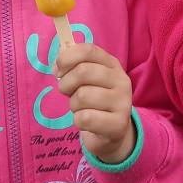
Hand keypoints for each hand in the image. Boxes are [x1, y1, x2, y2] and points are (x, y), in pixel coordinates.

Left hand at [56, 42, 134, 163]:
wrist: (112, 132)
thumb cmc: (94, 101)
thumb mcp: (84, 80)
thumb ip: (73, 65)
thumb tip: (60, 57)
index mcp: (112, 64)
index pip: (88, 50)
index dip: (67, 57)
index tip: (58, 69)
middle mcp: (121, 80)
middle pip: (83, 72)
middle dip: (66, 83)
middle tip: (67, 92)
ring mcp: (123, 102)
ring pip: (82, 96)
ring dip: (73, 105)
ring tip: (81, 108)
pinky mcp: (118, 123)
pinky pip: (85, 118)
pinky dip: (79, 121)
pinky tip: (87, 122)